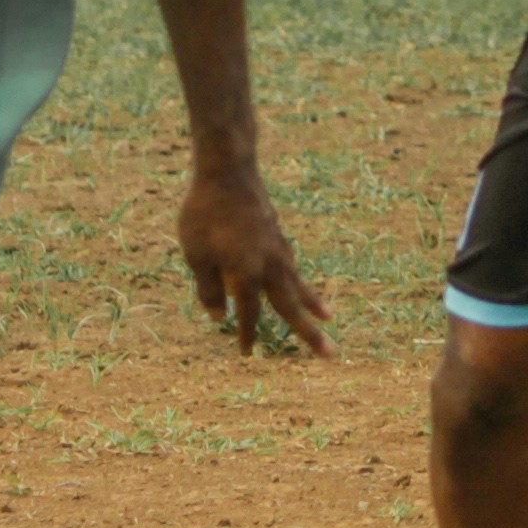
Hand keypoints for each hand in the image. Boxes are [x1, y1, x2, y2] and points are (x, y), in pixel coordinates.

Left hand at [178, 161, 330, 355]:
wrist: (227, 172)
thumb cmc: (204, 214)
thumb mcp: (195, 254)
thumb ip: (207, 288)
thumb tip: (218, 317)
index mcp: (246, 275)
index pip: (249, 314)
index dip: (247, 335)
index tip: (246, 354)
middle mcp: (269, 267)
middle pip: (291, 307)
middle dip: (310, 334)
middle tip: (332, 355)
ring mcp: (278, 250)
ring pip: (298, 285)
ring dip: (313, 305)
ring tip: (328, 319)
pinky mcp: (278, 235)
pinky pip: (293, 267)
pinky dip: (300, 281)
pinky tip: (300, 284)